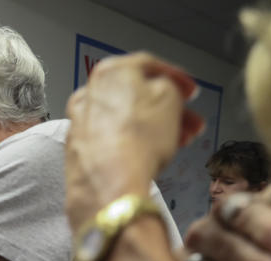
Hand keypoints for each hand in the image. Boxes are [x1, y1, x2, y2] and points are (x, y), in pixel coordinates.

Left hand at [65, 53, 203, 231]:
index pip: (148, 66)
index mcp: (109, 72)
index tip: (190, 91)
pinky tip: (153, 154)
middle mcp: (88, 95)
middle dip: (169, 108)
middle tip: (191, 120)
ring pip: (126, 120)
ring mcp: (80, 124)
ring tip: (181, 140)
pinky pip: (113, 140)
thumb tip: (164, 89)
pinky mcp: (80, 152)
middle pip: (136, 96)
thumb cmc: (137, 139)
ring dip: (156, 127)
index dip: (176, 78)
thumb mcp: (170, 98)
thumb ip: (170, 86)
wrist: (110, 184)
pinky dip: (133, 143)